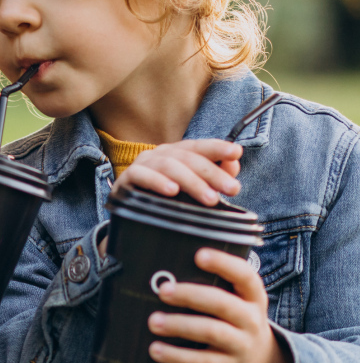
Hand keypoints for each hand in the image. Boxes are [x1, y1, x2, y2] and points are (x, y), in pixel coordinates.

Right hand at [114, 139, 242, 205]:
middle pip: (188, 158)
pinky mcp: (126, 178)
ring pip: (168, 166)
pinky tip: (172, 191)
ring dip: (191, 181)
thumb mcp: (193, 189)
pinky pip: (141, 175)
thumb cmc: (166, 200)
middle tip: (232, 189)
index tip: (235, 152)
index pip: (198, 146)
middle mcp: (160, 154)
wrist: (132, 215)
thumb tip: (233, 165)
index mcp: (176, 153)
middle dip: (212, 173)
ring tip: (210, 198)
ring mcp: (142, 164)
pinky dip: (157, 182)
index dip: (217, 147)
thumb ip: (214, 176)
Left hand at [147, 247, 290, 362]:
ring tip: (153, 321)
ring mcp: (242, 344)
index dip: (224, 264)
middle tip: (163, 290)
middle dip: (191, 295)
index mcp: (252, 296)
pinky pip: (202, 361)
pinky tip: (155, 349)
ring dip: (180, 325)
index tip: (199, 254)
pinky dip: (177, 356)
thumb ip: (211, 288)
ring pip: (212, 332)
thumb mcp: (235, 303)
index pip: (245, 275)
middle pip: (223, 304)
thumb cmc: (233, 322)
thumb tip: (161, 272)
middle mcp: (251, 319)